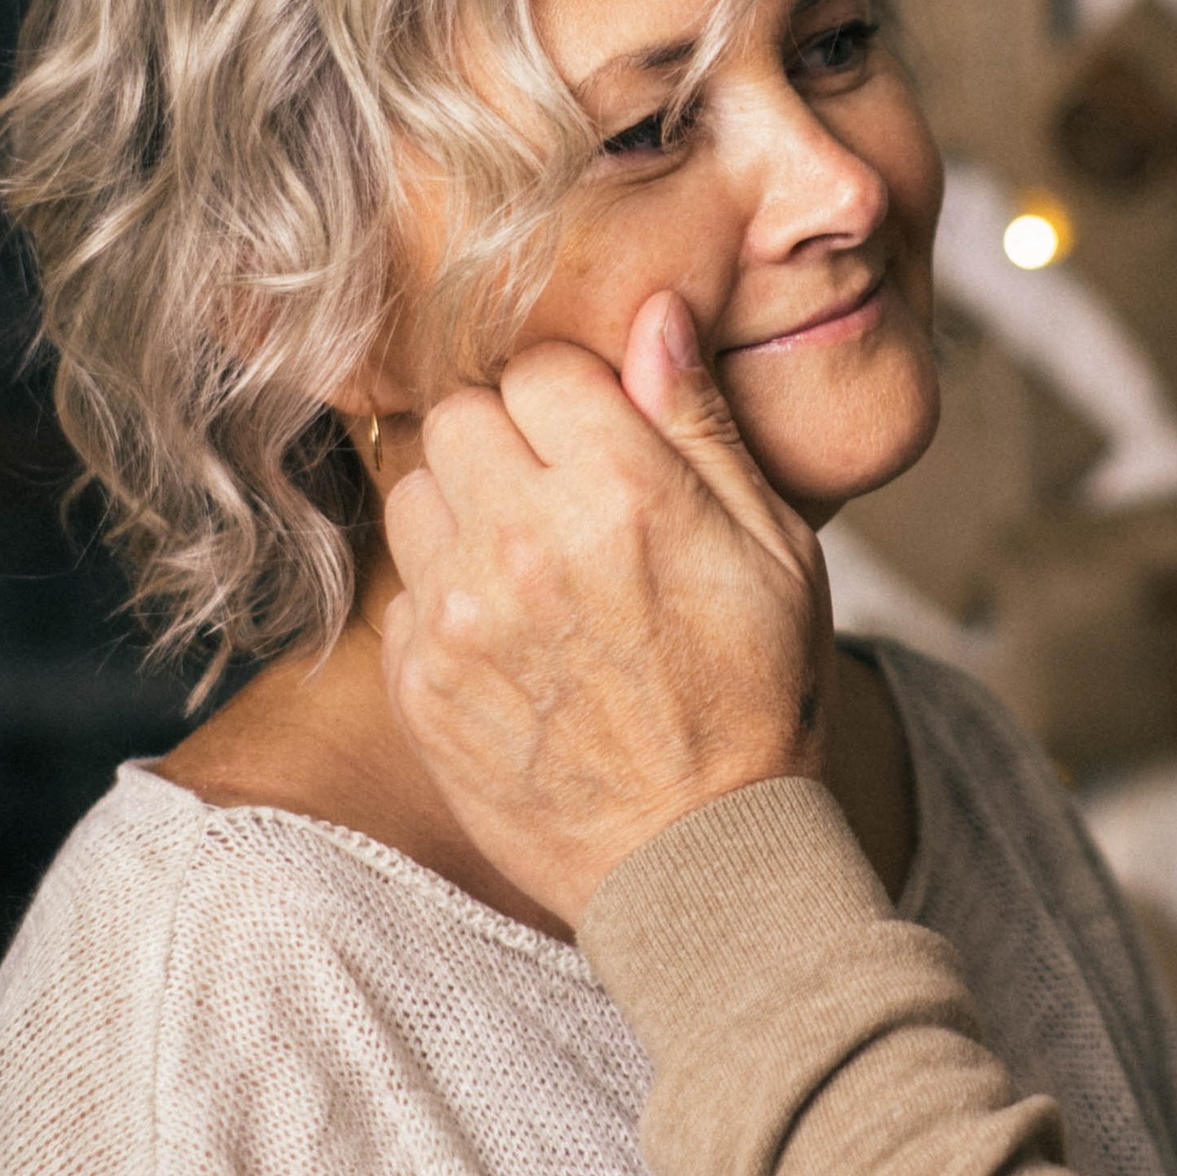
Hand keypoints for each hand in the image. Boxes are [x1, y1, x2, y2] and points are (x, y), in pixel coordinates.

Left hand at [380, 291, 830, 925]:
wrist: (703, 862)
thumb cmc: (757, 699)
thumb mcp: (775, 547)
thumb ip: (698, 423)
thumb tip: (652, 313)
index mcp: (622, 490)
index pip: (541, 367)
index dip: (577, 400)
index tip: (604, 445)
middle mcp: (524, 540)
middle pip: (458, 416)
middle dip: (505, 442)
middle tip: (562, 502)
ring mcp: (459, 616)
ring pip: (413, 495)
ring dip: (463, 515)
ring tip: (531, 572)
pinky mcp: (418, 683)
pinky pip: (402, 593)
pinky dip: (445, 605)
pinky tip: (511, 644)